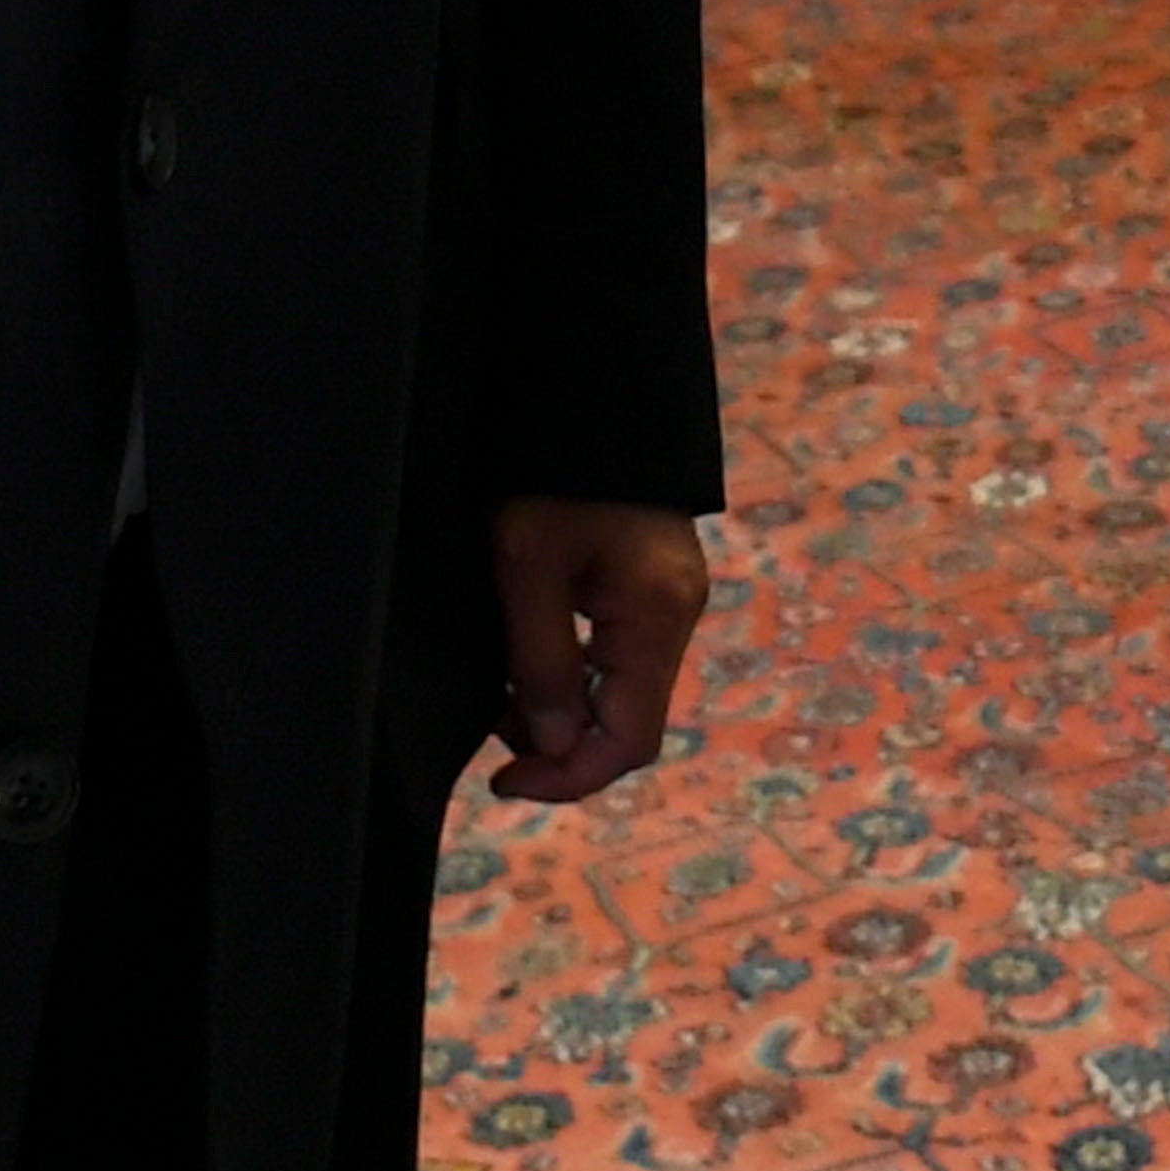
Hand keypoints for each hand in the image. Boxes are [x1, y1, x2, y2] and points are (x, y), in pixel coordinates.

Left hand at [487, 496, 705, 803]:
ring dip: (562, 711)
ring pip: (620, 690)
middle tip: (494, 739)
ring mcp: (667, 598)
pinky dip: (573, 675)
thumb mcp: (528, 566)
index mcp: (657, 616)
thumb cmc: (553, 473)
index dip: (568, 777)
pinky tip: (526, 663)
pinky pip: (616, 655)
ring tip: (500, 700)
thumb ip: (543, 661)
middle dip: (561, 745)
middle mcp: (675, 615)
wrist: (588, 388)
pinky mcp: (649, 583)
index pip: (630, 740)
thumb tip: (554, 745)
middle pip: (629, 721)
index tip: (504, 782)